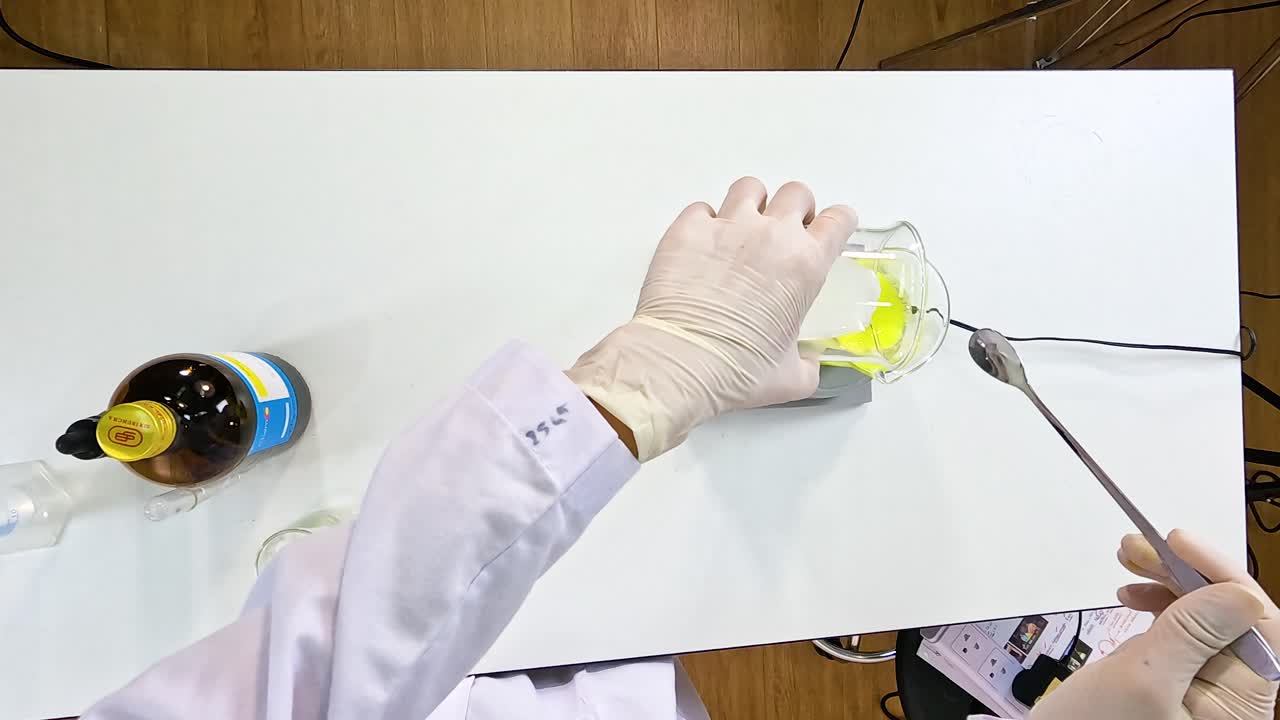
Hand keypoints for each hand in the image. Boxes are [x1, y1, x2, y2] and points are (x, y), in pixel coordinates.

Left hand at [568, 177, 856, 460]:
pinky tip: (701, 247)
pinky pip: (702, 208)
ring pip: (750, 188)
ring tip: (740, 230)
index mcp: (806, 265)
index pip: (839, 220)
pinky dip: (704, 222)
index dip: (838, 223)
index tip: (830, 231)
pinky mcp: (688, 228)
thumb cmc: (737, 371)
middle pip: (796, 193)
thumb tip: (807, 360)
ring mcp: (728, 226)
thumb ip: (808, 363)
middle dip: (795, 209)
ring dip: (751, 205)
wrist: (681, 362)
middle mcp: (772, 235)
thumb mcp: (791, 378)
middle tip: (783, 234)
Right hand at [1029, 530, 1278, 719]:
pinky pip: (1182, 630)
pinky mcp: (1178, 678)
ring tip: (1129, 559)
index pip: (1258, 626)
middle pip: (1230, 617)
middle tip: (1142, 546)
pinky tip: (1132, 594)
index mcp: (1241, 704)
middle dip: (1188, 573)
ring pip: (1205, 616)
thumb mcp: (1142, 680)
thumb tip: (1239, 594)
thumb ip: (1191, 634)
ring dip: (1170, 580)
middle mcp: (1233, 695)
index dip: (1223, 577)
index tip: (1179, 542)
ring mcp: (1206, 686)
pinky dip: (1159, 603)